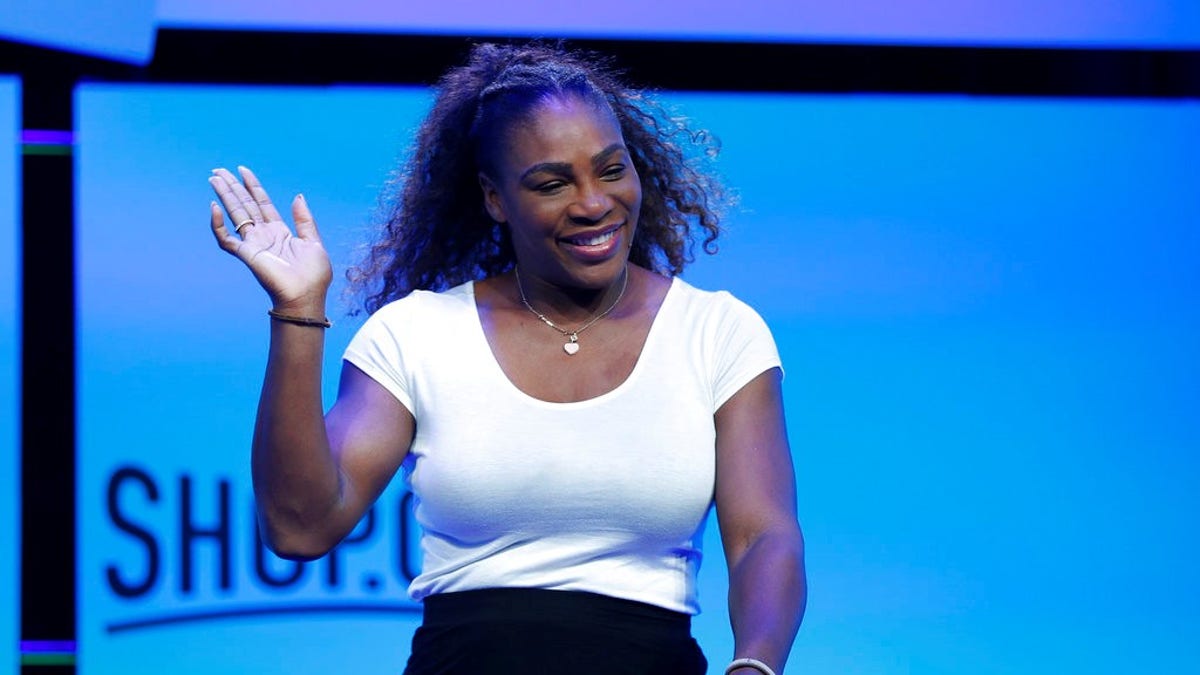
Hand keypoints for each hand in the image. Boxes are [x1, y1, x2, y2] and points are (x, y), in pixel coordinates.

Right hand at [208, 166, 332, 311]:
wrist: (306, 297)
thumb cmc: (314, 276)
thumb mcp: (314, 242)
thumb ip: (304, 220)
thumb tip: (298, 196)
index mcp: (280, 231)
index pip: (262, 203)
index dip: (253, 186)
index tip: (243, 170)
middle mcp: (264, 235)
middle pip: (245, 204)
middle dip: (233, 186)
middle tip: (219, 170)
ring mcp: (253, 243)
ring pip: (234, 214)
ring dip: (224, 196)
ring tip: (214, 178)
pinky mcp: (246, 254)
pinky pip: (225, 239)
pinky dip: (217, 225)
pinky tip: (214, 207)